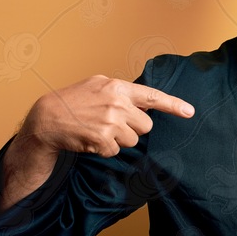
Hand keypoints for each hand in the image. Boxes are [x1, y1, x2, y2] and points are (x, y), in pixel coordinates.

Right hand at [20, 75, 194, 156]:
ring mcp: (111, 123)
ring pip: (132, 140)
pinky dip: (106, 149)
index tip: (190, 112)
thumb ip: (120, 91)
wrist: (46, 119)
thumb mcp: (96, 85)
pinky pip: (116, 151)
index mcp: (117, 87)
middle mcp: (117, 103)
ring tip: (98, 130)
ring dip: (119, 140)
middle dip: (134, 128)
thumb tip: (143, 101)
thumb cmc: (71, 101)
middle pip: (146, 125)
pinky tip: (91, 139)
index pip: (152, 96)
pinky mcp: (103, 140)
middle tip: (112, 124)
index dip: (174, 105)